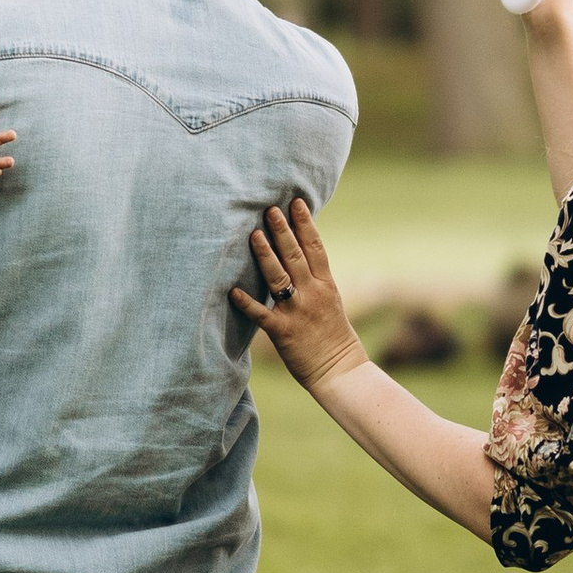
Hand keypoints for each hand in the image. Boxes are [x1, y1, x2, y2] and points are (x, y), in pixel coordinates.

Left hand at [232, 197, 366, 391]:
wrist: (340, 370)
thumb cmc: (333, 335)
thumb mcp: (331, 300)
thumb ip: (315, 279)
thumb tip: (301, 255)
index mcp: (326, 284)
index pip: (316, 248)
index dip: (306, 224)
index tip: (296, 202)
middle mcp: (312, 294)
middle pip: (296, 256)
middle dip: (283, 231)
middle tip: (270, 208)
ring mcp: (298, 312)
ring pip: (279, 278)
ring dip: (266, 255)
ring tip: (254, 235)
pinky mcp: (283, 332)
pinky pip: (262, 315)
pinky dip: (247, 303)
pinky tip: (232, 290)